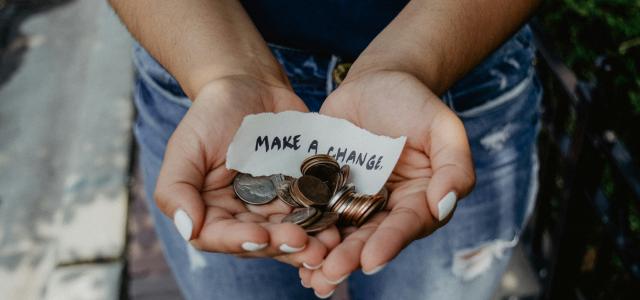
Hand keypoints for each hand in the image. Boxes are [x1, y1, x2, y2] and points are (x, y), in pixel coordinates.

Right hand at [154, 76, 340, 266]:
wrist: (250, 86)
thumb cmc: (211, 115)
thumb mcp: (186, 147)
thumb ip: (176, 189)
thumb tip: (188, 228)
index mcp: (211, 211)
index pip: (220, 237)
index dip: (240, 241)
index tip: (260, 236)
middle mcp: (243, 216)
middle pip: (261, 241)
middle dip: (282, 245)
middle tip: (304, 244)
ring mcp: (275, 207)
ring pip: (290, 234)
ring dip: (310, 244)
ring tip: (328, 245)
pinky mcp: (301, 193)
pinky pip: (314, 212)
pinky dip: (326, 222)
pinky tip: (339, 227)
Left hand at [299, 71, 474, 294]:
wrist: (375, 81)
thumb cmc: (414, 102)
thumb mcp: (442, 126)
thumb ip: (454, 165)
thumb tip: (444, 206)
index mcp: (418, 199)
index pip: (406, 225)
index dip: (389, 243)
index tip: (371, 261)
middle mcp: (386, 208)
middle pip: (369, 237)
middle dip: (350, 258)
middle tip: (329, 274)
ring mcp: (354, 200)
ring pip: (340, 233)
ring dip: (324, 255)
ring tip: (309, 275)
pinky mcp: (326, 189)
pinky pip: (314, 211)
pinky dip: (303, 229)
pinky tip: (287, 246)